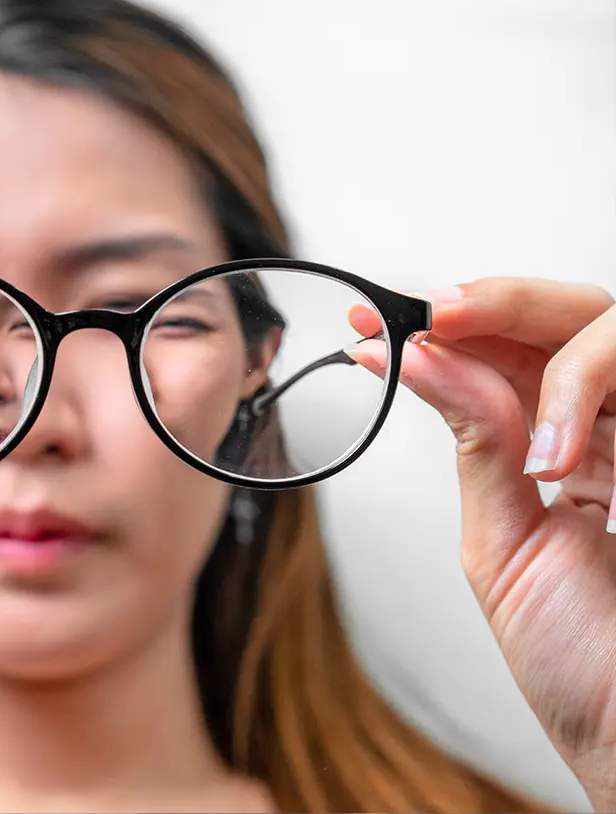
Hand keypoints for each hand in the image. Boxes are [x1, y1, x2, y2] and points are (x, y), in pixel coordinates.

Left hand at [351, 278, 615, 810]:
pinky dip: (585, 398)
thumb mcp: (503, 543)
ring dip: (544, 351)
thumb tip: (418, 357)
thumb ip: (475, 444)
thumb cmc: (579, 660)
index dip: (451, 327)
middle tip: (424, 315)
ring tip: (484, 386)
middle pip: (576, 320)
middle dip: (497, 304)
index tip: (373, 319)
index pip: (515, 356)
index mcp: (569, 451)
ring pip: (615, 332)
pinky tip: (548, 454)